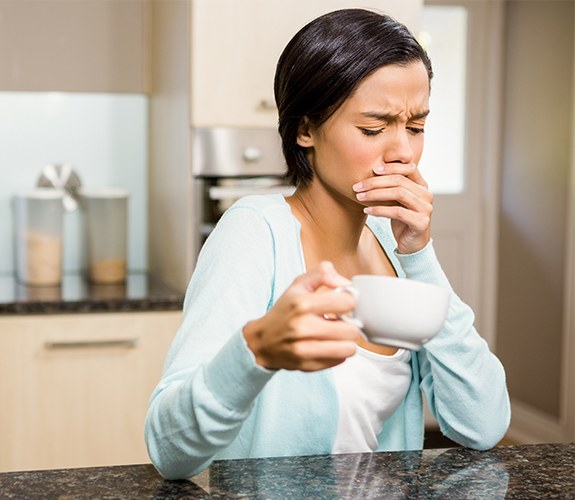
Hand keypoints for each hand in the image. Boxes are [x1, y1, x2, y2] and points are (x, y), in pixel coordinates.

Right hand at [243, 261, 360, 371]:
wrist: (261, 341)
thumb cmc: (284, 312)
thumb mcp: (298, 284)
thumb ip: (322, 273)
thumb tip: (345, 283)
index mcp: (302, 303)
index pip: (347, 302)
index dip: (349, 301)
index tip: (343, 304)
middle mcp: (303, 327)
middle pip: (351, 329)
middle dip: (349, 324)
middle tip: (340, 322)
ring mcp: (304, 349)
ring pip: (349, 348)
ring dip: (347, 341)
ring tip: (337, 335)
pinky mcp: (307, 365)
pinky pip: (340, 361)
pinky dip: (338, 353)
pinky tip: (328, 345)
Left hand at [353, 162, 432, 253]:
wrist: (411, 245)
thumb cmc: (402, 220)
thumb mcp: (397, 200)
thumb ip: (392, 186)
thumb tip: (372, 170)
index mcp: (422, 186)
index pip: (409, 168)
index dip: (392, 166)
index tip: (373, 169)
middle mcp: (426, 195)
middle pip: (400, 181)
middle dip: (375, 182)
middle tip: (357, 186)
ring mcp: (426, 209)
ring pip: (399, 194)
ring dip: (375, 194)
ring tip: (360, 197)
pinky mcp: (421, 222)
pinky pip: (397, 212)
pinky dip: (380, 210)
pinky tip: (367, 210)